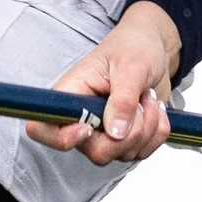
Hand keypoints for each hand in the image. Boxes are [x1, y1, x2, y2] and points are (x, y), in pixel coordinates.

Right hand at [29, 0, 180, 165]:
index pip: (43, 128)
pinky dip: (157, 132)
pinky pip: (143, 152)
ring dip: (148, 126)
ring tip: (147, 96)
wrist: (155, 50)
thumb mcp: (131, 66)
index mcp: (71, 95)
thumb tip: (115, 132)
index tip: (89, 128)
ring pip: (124, 153)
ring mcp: (105, 133)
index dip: (62, 138)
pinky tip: (154, 109)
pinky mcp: (125, 140)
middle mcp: (83, 119)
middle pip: (97, 152)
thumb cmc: (134, 47)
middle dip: (129, 133)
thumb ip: (122, 99)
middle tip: (139, 102)